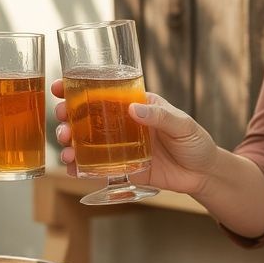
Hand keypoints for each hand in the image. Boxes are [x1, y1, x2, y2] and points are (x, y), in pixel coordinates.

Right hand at [51, 80, 218, 195]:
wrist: (203, 174)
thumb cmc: (196, 142)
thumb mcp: (183, 124)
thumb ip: (160, 116)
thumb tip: (133, 108)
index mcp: (134, 104)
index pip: (101, 91)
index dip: (77, 87)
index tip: (60, 87)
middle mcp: (121, 123)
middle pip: (85, 116)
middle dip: (66, 117)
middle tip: (62, 121)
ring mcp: (119, 146)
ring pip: (85, 142)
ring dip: (69, 144)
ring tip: (65, 150)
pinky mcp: (121, 168)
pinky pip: (95, 167)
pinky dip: (80, 168)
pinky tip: (72, 169)